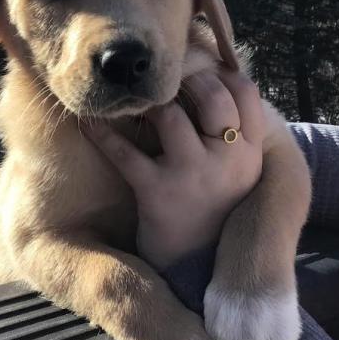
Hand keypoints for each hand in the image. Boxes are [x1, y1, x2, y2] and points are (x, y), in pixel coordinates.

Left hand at [86, 68, 264, 270]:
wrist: (197, 268)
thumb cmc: (214, 209)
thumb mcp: (238, 173)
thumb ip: (233, 135)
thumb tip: (213, 81)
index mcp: (251, 153)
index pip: (246, 93)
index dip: (221, 74)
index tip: (200, 71)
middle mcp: (229, 160)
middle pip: (212, 96)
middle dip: (186, 79)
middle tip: (165, 81)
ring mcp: (193, 175)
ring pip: (170, 117)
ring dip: (148, 103)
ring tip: (135, 101)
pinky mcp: (158, 193)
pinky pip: (125, 154)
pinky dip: (102, 135)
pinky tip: (88, 122)